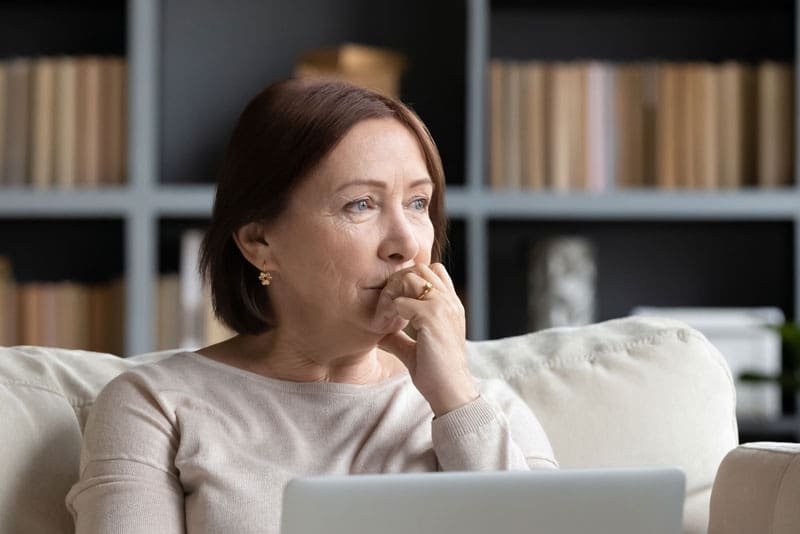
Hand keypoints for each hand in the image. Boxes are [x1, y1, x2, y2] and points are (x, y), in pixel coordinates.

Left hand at [376, 263, 478, 416]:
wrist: (450, 392)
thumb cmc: (436, 374)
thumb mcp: (415, 350)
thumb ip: (399, 338)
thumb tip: (379, 333)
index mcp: (450, 307)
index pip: (433, 272)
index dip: (411, 280)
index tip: (396, 303)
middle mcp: (449, 302)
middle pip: (421, 268)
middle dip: (398, 281)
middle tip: (387, 305)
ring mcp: (443, 307)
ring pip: (411, 277)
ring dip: (393, 292)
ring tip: (385, 313)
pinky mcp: (433, 317)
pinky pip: (402, 302)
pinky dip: (389, 310)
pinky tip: (385, 326)